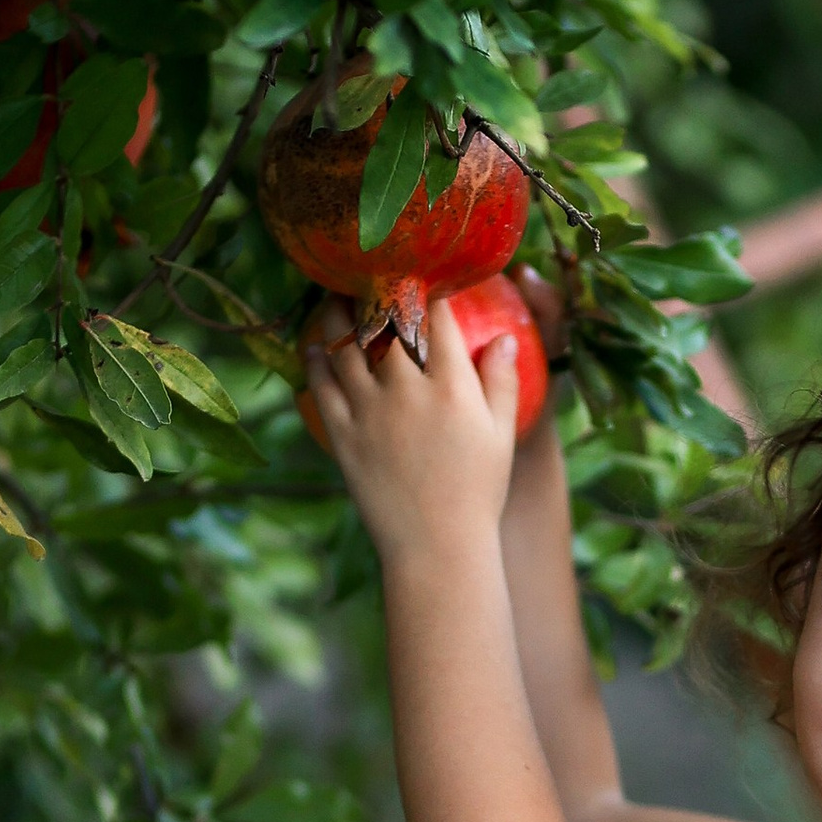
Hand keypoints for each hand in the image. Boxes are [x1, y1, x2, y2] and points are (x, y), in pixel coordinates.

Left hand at [302, 289, 524, 564]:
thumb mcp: (502, 436)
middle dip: (375, 292)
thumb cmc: (478, 493)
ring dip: (338, 316)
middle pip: (385, 322)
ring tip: (334, 299)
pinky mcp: (342, 435)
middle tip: (366, 274)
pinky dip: (315, 360)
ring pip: (346, 346)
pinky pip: (321, 385)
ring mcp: (370, 411)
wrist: (437, 547)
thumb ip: (502, 382)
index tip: (419, 276)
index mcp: (453, 386)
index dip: (427, 291)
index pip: (437, 319)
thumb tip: (506, 338)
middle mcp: (408, 389)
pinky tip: (315, 347)